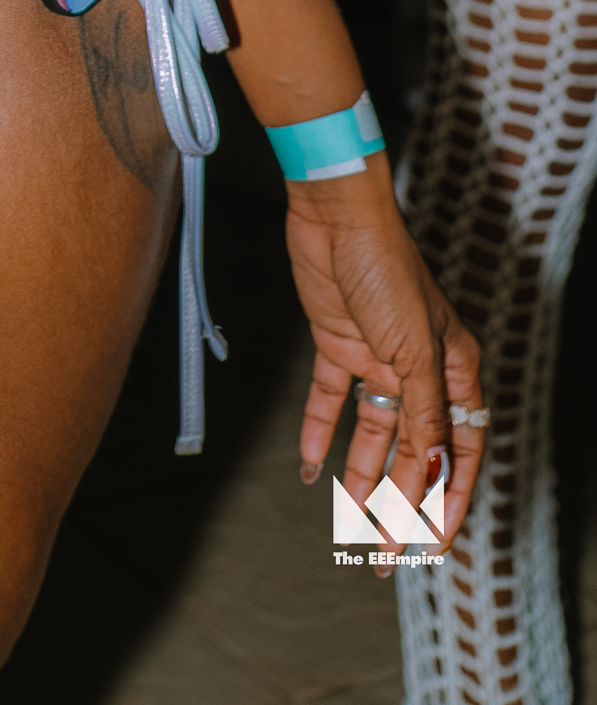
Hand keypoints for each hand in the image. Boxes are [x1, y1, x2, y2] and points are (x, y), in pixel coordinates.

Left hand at [286, 166, 483, 540]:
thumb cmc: (387, 270)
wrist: (335, 214)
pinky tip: (309, 467)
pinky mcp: (336, 342)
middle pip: (414, 451)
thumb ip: (423, 417)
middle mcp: (419, 370)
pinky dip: (319, 432)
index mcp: (454, 370)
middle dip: (402, 505)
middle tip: (384, 554)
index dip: (449, 501)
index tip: (432, 547)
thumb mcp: (414, 352)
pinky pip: (329, 399)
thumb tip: (430, 476)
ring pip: (373, 434)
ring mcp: (376, 357)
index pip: (459, 452)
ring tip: (348, 525)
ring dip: (362, 478)